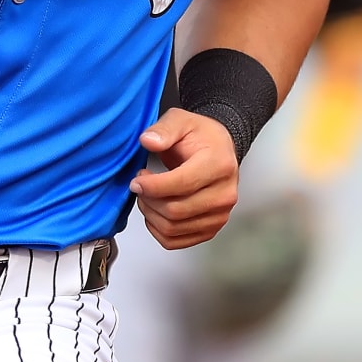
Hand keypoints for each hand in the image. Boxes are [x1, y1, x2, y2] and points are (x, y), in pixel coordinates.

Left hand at [130, 108, 239, 248]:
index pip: (181, 184)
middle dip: (148, 200)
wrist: (219, 151)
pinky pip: (176, 241)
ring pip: (173, 228)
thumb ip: (164, 129)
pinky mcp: (211, 229)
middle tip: (140, 186)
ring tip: (147, 196)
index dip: (152, 186)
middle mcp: (224, 194)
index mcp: (219, 165)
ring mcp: (220, 215)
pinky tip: (155, 212)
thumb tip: (148, 141)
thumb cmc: (201, 137)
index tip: (137, 180)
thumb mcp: (181, 120)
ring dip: (150, 215)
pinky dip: (158, 230)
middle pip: (175, 210)